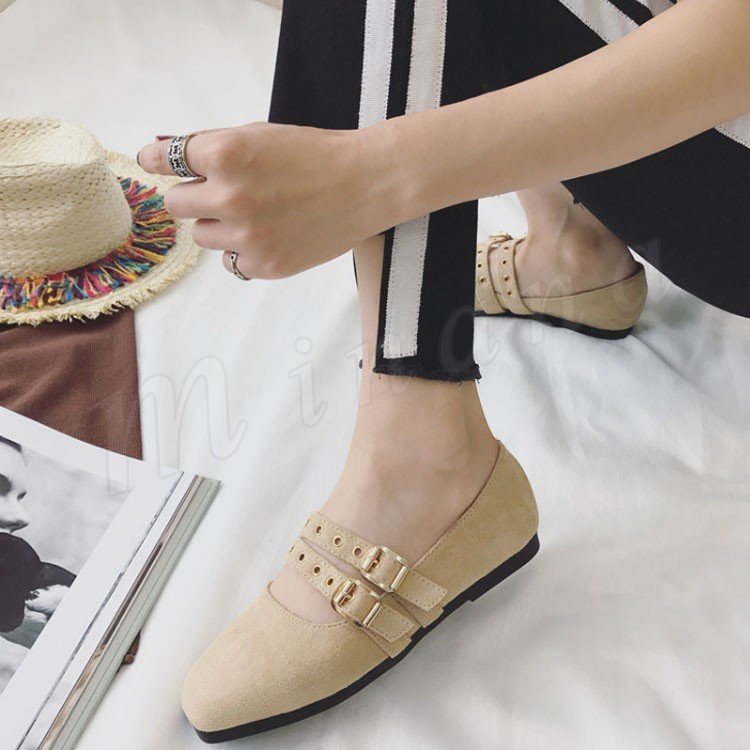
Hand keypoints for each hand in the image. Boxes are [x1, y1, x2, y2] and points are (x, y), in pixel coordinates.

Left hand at [137, 123, 404, 279]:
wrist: (365, 185)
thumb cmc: (314, 154)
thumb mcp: (259, 135)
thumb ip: (212, 147)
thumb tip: (164, 155)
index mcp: (225, 154)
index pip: (163, 161)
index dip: (158, 162)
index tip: (156, 164)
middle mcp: (230, 196)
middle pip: (176, 205)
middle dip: (194, 196)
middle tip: (223, 192)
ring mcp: (247, 236)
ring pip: (202, 236)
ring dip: (219, 225)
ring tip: (256, 215)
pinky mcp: (265, 264)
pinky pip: (232, 261)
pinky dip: (245, 249)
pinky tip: (271, 234)